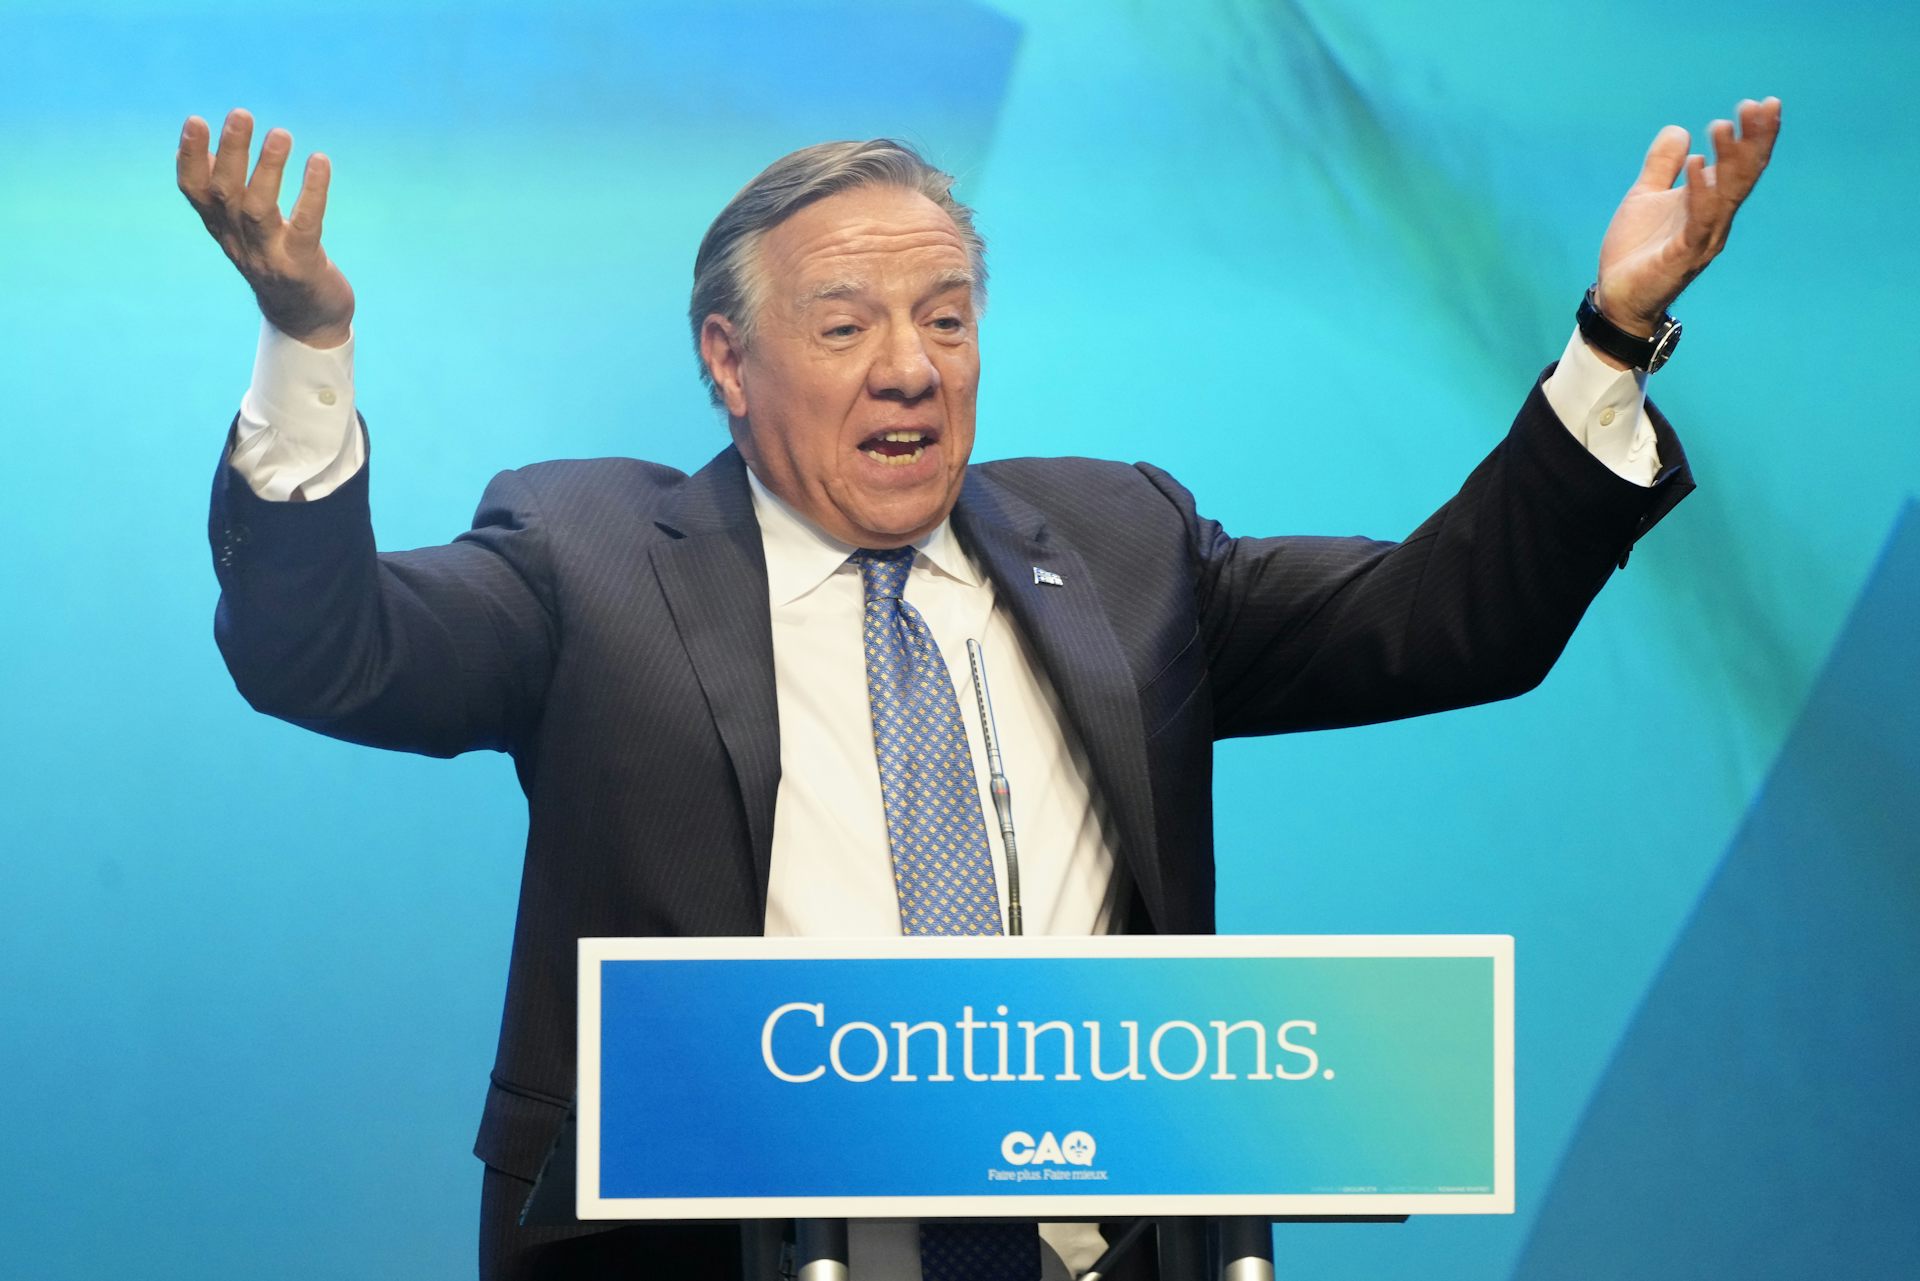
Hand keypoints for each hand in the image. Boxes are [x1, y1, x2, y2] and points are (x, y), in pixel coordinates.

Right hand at [176, 108, 354, 347]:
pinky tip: (319, 161)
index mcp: (221, 229)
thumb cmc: (276, 262)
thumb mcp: (244, 230)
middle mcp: (238, 242)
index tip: (195, 120)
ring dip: (267, 168)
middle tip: (241, 114)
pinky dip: (312, 192)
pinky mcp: (302, 267)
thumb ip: (225, 195)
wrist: (308, 320)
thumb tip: (204, 150)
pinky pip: (306, 225)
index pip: (194, 192)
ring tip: (280, 133)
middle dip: (230, 152)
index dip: (189, 158)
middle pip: (225, 193)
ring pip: (259, 209)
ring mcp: (269, 256)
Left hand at [1593, 97, 1781, 337]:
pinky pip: (1697, 220)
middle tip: (1754, 106)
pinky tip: (1695, 164)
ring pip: (1725, 194)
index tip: (1762, 103)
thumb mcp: (1646, 197)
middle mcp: (1715, 220)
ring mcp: (1702, 238)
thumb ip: (1662, 165)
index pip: (1740, 166)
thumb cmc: (1637, 249)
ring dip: (1726, 160)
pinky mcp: (1683, 256)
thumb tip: (1679, 129)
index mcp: (1709, 203)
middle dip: (1751, 140)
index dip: (1754, 136)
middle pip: (1743, 175)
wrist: (1617, 297)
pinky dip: (1699, 192)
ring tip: (1721, 126)